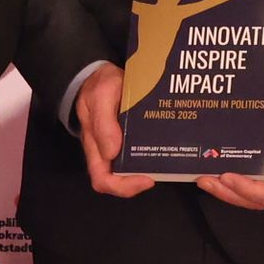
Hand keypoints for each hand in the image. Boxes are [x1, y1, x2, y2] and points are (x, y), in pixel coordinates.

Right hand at [72, 63, 155, 197]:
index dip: (123, 186)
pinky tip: (168, 147)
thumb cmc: (98, 85)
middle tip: (161, 171)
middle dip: (140, 182)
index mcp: (95, 146)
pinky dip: (153, 155)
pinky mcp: (129, 139)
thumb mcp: (101, 95)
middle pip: (119, 181)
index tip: (146, 179)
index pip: (103, 180)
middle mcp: (106, 152)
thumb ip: (104, 122)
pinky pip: (139, 154)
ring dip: (149, 170)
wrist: (100, 76)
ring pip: (132, 170)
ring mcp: (118, 146)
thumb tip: (112, 152)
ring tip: (169, 161)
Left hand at [199, 80, 263, 210]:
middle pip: (259, 200)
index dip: (248, 190)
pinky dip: (233, 182)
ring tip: (205, 180)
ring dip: (228, 191)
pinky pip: (252, 182)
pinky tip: (216, 172)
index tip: (227, 177)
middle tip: (206, 180)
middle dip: (231, 193)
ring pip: (252, 195)